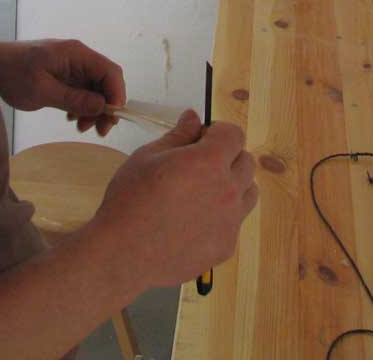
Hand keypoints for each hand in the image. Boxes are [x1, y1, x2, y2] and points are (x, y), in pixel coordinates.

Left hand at [0, 39, 124, 136]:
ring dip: (94, 109)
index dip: (117, 94)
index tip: (112, 117)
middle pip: (105, 81)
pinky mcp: (63, 76)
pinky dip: (82, 106)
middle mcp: (78, 58)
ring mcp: (70, 67)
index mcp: (76, 54)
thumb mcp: (42, 90)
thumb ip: (74, 99)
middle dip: (106, 106)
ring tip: (82, 128)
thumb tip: (102, 106)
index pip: (110, 71)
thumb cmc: (12, 74)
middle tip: (99, 130)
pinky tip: (72, 119)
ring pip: (94, 89)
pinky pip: (82, 91)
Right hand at [91, 110, 258, 289]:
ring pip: (248, 192)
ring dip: (233, 184)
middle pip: (247, 162)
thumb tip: (193, 118)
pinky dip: (223, 215)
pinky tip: (195, 220)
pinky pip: (236, 222)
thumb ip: (178, 135)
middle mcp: (227, 190)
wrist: (124, 253)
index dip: (219, 132)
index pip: (235, 135)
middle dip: (227, 156)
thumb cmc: (130, 201)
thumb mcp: (147, 157)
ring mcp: (230, 221)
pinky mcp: (226, 246)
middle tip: (200, 164)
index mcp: (209, 162)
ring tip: (203, 191)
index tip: (202, 138)